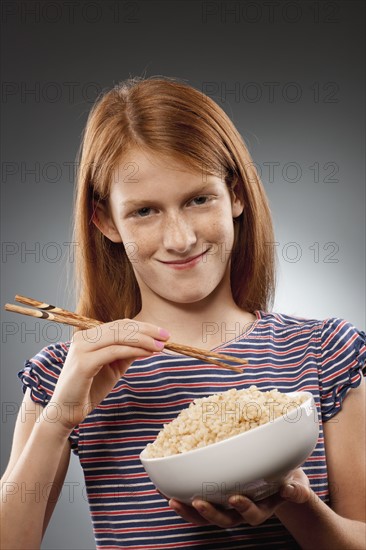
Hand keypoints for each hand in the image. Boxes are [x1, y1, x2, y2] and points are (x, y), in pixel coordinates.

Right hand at [48, 319, 169, 431]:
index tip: (162, 333)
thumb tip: (150, 342)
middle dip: (147, 330)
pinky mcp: (83, 363)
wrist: (66, 412)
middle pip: (121, 327)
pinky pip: (114, 351)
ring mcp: (81, 348)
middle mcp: (83, 338)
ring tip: (160, 346)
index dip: (143, 326)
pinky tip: (147, 353)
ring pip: (119, 336)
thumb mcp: (113, 367)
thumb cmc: (89, 390)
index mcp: (89, 336)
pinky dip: (134, 350)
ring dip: (143, 339)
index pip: (120, 324)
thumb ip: (127, 353)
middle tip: (166, 336)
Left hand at [169, 468, 311, 527]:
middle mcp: (242, 511)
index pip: (253, 514)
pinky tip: (165, 487)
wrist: (279, 480)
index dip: (244, 508)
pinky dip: (182, 498)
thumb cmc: (287, 479)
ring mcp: (227, 507)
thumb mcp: (297, 483)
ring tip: (173, 500)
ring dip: (189, 511)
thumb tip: (291, 489)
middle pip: (225, 520)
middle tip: (199, 501)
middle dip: (211, 513)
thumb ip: (296, 490)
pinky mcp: (215, 499)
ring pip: (206, 517)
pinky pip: (196, 505)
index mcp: (262, 507)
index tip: (235, 498)